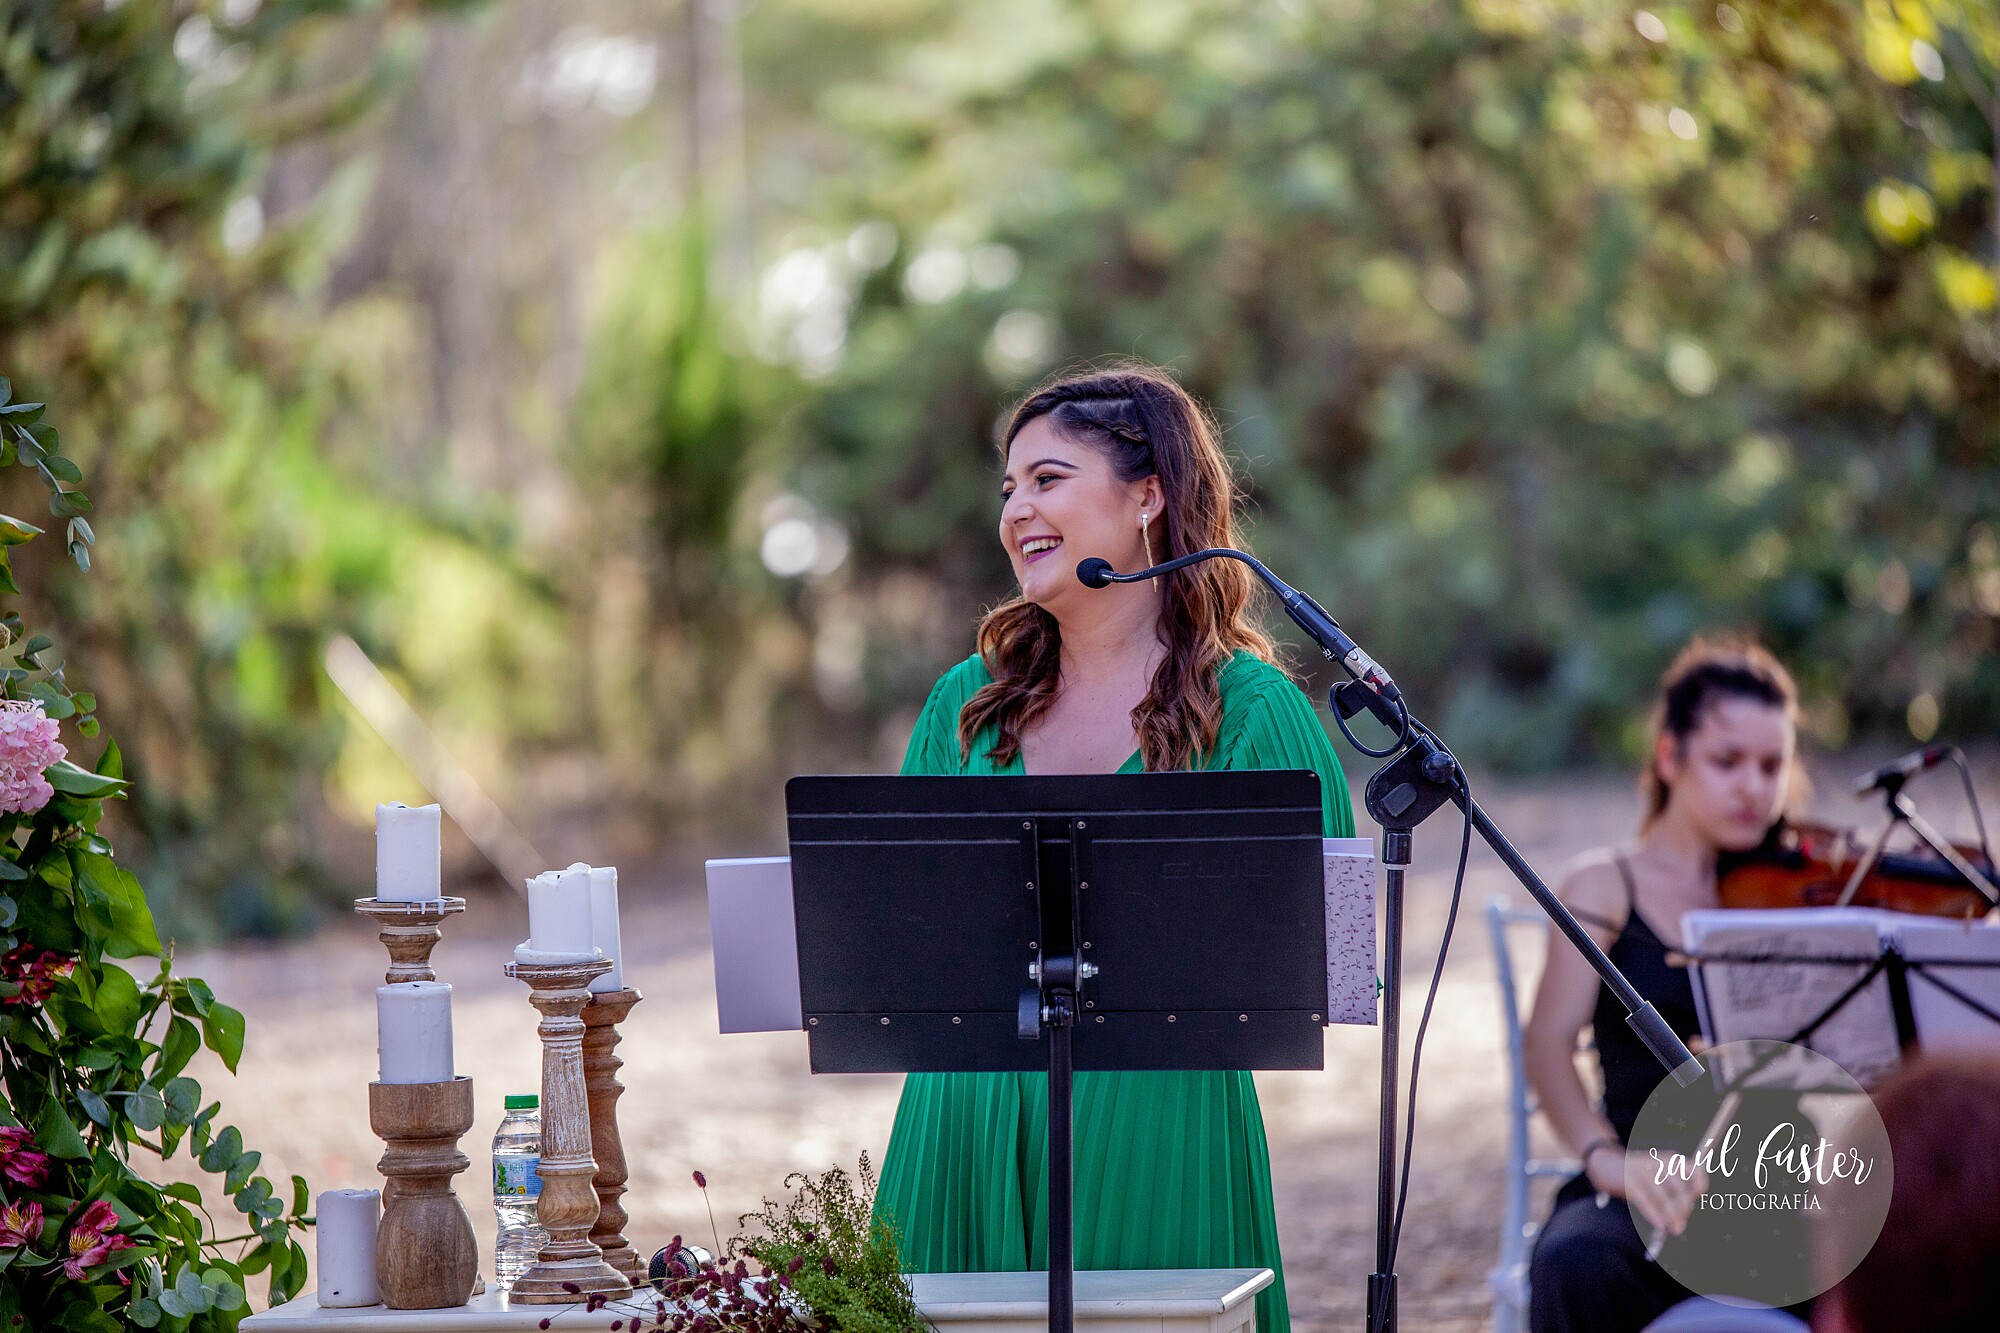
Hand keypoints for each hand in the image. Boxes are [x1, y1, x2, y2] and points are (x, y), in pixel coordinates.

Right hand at [1589, 1146, 1703, 1237]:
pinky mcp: (1629, 1182)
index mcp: (1671, 1160)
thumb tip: (1680, 1223)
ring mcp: (1643, 1171)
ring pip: (1663, 1197)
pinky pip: (1645, 1201)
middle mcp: (1659, 1163)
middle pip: (1679, 1188)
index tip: (1696, 1200)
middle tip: (1680, 1225)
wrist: (1606, 1165)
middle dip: (1683, 1209)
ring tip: (1675, 1229)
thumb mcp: (1659, 1178)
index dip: (1699, 1186)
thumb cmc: (1639, 1177)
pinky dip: (1653, 1214)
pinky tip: (1660, 1224)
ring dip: (1671, 1216)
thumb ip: (1674, 1196)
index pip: (1694, 1170)